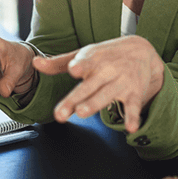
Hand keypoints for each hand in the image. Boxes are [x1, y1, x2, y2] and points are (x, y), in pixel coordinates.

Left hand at [34, 35, 163, 131]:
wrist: (142, 50)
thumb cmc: (107, 55)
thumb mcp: (84, 55)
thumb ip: (58, 63)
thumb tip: (34, 63)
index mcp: (92, 59)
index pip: (84, 63)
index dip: (79, 66)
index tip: (74, 69)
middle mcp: (106, 70)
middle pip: (89, 86)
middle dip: (75, 99)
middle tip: (60, 113)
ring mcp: (121, 82)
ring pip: (106, 94)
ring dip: (95, 104)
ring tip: (82, 112)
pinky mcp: (134, 93)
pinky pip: (133, 106)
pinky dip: (133, 116)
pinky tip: (130, 128)